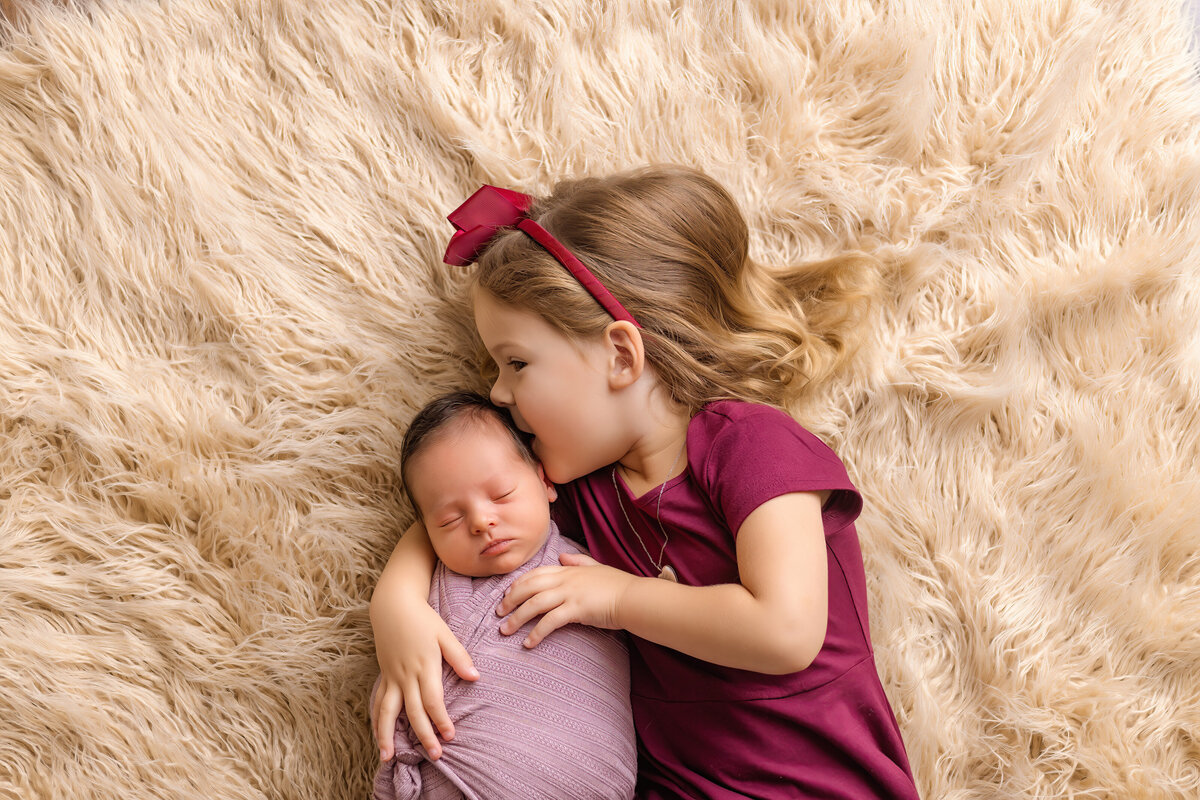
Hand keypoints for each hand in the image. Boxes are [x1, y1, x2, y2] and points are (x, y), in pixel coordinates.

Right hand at [370, 598, 477, 760]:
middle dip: (423, 735)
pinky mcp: (384, 675)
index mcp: (424, 665)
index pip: (432, 700)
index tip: (450, 736)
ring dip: (387, 735)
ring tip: (387, 758)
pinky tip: (378, 736)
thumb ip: (459, 656)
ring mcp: (392, 676)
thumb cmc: (423, 619)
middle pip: (413, 712)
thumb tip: (475, 677)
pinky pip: (378, 702)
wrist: (393, 605)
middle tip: (434, 755)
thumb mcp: (444, 633)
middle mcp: (405, 675)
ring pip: (387, 711)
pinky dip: (376, 720)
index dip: (441, 720)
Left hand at [495, 552, 635, 647]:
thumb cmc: (617, 585)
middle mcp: (565, 579)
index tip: (506, 594)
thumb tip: (561, 555)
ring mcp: (570, 594)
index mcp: (568, 569)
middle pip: (528, 588)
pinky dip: (536, 633)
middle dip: (510, 601)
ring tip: (505, 631)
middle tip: (498, 614)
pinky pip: (550, 622)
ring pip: (534, 604)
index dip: (518, 584)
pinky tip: (528, 643)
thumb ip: (577, 560)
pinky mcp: (576, 610)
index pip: (535, 573)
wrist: (633, 597)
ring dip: (516, 618)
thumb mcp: (596, 567)